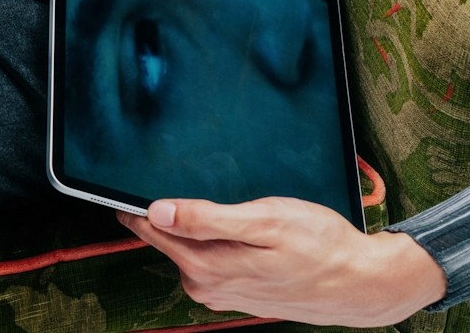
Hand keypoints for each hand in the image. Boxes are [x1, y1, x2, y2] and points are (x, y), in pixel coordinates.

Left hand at [117, 197, 446, 326]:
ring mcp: (221, 292)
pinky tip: (219, 224)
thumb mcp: (263, 221)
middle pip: (166, 238)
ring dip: (184, 225)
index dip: (131, 204)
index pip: (151, 229)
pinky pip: (207, 259)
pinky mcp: (236, 292)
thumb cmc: (319, 245)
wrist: (361, 284)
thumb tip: (157, 212)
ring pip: (187, 249)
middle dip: (156, 212)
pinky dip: (205, 239)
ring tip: (184, 197)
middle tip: (145, 176)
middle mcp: (205, 285)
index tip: (109, 182)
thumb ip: (206, 219)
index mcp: (205, 266)